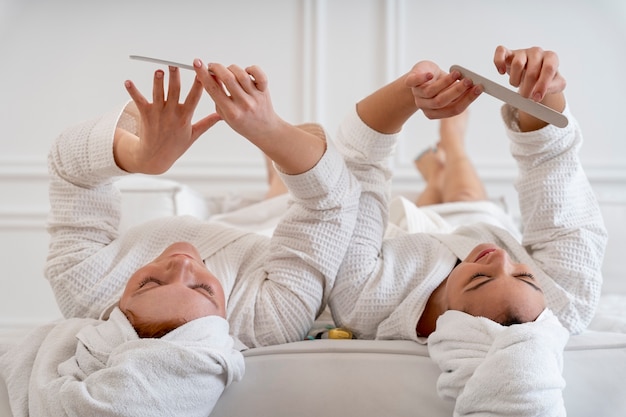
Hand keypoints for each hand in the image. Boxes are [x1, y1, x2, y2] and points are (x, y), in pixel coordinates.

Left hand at [116, 66, 220, 173]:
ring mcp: (158, 115)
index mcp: (185, 118)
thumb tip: (222, 115)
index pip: (194, 98)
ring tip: (159, 71)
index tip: (202, 73)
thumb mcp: (194, 135)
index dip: (198, 85)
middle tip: (175, 65)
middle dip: (175, 78)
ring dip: (157, 82)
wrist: (155, 158)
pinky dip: (133, 91)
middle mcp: (171, 115)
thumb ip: (207, 123)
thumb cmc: (175, 146)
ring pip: (158, 94)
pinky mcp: (146, 115)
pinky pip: (138, 101)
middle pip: (174, 92)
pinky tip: (128, 82)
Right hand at [193, 60, 325, 174]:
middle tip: (211, 66)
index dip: (203, 74)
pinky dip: (251, 69)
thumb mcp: (224, 114)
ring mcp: (255, 97)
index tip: (197, 63)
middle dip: (216, 68)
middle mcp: (244, 104)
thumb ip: (217, 96)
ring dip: (231, 68)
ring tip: (227, 72)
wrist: (264, 130)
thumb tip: (210, 75)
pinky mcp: (264, 91)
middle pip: (228, 78)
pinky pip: (259, 74)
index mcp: (231, 112)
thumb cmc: (242, 123)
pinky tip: (246, 72)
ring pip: (241, 74)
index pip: (213, 89)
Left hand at [405, 60, 481, 119]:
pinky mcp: (410, 82)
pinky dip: (422, 78)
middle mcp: (426, 106)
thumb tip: (476, 85)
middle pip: (442, 102)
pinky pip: (413, 82)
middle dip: (458, 91)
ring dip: (446, 82)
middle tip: (470, 81)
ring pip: (431, 92)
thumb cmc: (438, 82)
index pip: (454, 109)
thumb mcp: (450, 88)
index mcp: (436, 112)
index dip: (467, 99)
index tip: (479, 88)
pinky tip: (430, 75)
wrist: (420, 76)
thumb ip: (461, 90)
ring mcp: (417, 95)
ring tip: (457, 73)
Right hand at [493, 45, 565, 129]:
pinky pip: (501, 52)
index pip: (548, 69)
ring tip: (516, 85)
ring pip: (517, 64)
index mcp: (551, 58)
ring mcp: (522, 52)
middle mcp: (537, 52)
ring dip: (515, 80)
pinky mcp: (509, 53)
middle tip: (526, 96)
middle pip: (532, 70)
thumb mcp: (556, 84)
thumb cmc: (544, 77)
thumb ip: (555, 86)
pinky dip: (499, 62)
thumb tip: (544, 89)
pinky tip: (502, 72)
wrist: (534, 73)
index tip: (537, 97)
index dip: (542, 85)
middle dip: (528, 88)